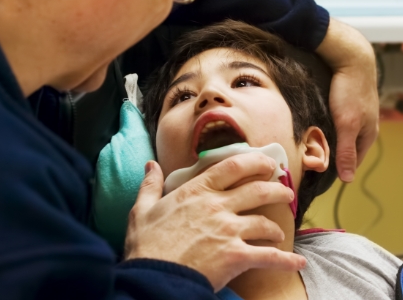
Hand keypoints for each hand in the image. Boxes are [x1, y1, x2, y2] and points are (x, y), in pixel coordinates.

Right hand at [124, 154, 305, 291]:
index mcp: (197, 191)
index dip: (255, 161)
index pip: (232, 166)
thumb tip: (150, 165)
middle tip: (285, 192)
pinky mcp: (236, 257)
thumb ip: (150, 185)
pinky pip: (269, 256)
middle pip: (258, 191)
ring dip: (276, 227)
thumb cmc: (146, 244)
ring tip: (280, 232)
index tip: (268, 162)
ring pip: (265, 222)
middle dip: (277, 190)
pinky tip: (297, 261)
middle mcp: (217, 206)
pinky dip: (286, 260)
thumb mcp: (142, 210)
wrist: (154, 277)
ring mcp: (229, 231)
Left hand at [316, 18, 378, 181]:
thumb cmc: (350, 91)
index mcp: (368, 135)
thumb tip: (348, 179)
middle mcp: (362, 127)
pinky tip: (310, 129)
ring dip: (324, 142)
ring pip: (337, 136)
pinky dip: (322, 129)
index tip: (315, 176)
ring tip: (306, 148)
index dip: (336, 170)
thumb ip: (347, 151)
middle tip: (307, 161)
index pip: (352, 162)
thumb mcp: (348, 124)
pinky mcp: (343, 105)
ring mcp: (354, 115)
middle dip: (328, 156)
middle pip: (344, 149)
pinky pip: (332, 123)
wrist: (350, 59)